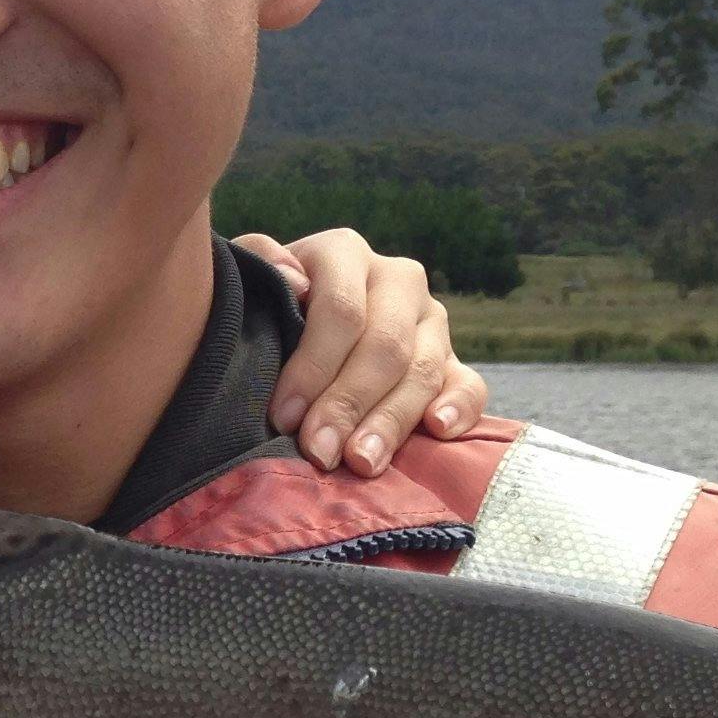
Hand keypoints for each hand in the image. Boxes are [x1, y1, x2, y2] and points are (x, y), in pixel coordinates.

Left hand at [238, 228, 486, 472]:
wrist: (293, 321)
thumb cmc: (261, 307)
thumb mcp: (248, 279)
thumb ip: (259, 262)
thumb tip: (294, 280)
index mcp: (345, 253)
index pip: (340, 311)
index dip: (313, 367)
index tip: (283, 418)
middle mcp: (397, 279)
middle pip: (385, 346)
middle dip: (349, 404)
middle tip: (321, 453)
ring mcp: (431, 319)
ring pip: (423, 370)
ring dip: (392, 421)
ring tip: (363, 463)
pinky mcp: (452, 360)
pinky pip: (470, 384)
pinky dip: (459, 408)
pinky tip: (437, 431)